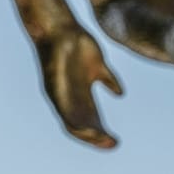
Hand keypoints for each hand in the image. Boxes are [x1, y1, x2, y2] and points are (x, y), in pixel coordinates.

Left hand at [34, 26, 123, 148]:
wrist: (60, 29)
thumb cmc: (77, 45)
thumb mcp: (98, 65)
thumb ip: (107, 79)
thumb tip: (120, 93)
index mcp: (80, 95)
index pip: (90, 120)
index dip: (101, 132)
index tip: (115, 141)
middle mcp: (69, 99)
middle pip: (83, 125)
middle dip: (97, 137)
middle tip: (113, 144)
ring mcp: (60, 96)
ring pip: (72, 123)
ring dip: (88, 134)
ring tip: (102, 140)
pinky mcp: (54, 91)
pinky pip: (64, 111)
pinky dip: (76, 122)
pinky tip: (88, 129)